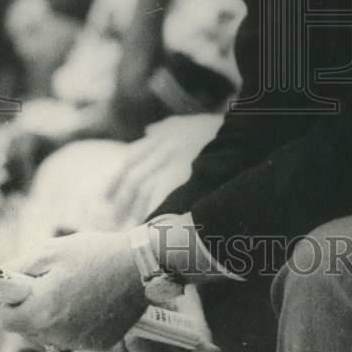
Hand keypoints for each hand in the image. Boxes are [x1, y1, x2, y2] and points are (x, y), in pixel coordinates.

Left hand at [0, 231, 144, 350]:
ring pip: (53, 333)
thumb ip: (20, 268)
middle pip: (30, 328)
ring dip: (57, 315)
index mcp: (41, 311)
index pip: (6, 320)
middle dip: (35, 307)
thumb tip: (2, 279)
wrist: (141, 266)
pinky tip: (94, 300)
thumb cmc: (95, 254)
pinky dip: (80, 322)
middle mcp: (57, 335)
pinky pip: (77, 336)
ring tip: (79, 287)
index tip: (26, 286)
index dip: (12, 301)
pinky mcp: (99, 345)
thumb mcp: (52, 251)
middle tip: (56, 281)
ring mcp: (80, 343)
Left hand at [105, 115, 222, 224]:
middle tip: (117, 221)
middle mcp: (166, 148)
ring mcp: (177, 162)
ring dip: (138, 211)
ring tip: (134, 229)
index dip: (116, 181)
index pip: (130, 161)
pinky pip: (165, 200)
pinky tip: (152, 227)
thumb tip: (148, 131)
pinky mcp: (188, 178)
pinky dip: (155, 213)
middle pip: (135, 179)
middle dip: (123, 202)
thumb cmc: (218, 132)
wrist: (244, 135)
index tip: (107, 197)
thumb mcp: (190, 122)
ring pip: (147, 191)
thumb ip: (167, 127)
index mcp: (164, 136)